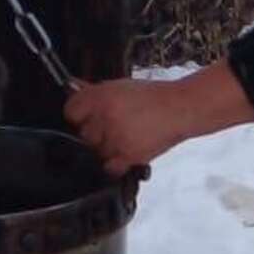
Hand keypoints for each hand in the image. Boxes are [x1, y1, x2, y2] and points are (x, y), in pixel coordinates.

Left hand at [64, 64, 253, 176]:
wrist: (181, 108)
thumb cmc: (155, 96)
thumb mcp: (121, 86)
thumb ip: (94, 90)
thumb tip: (72, 87)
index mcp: (101, 96)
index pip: (71, 111)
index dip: (79, 114)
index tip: (87, 115)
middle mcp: (105, 117)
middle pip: (83, 133)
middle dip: (95, 131)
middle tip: (113, 126)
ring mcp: (115, 138)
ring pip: (96, 151)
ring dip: (106, 148)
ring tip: (124, 138)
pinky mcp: (128, 155)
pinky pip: (109, 167)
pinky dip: (115, 163)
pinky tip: (124, 154)